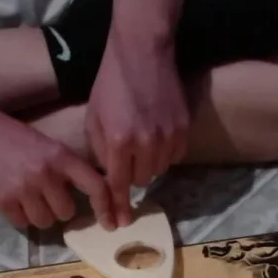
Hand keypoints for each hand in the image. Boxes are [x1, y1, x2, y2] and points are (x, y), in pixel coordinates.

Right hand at [0, 105, 110, 229]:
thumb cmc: (4, 134)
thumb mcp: (42, 144)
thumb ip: (62, 166)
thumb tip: (83, 194)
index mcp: (60, 155)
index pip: (96, 186)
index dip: (107, 207)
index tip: (113, 223)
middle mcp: (46, 173)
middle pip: (68, 212)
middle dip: (57, 208)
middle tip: (42, 195)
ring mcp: (24, 188)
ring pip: (46, 222)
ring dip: (38, 215)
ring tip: (23, 196)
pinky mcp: (2, 200)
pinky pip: (22, 223)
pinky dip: (18, 216)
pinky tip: (8, 199)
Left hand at [86, 32, 188, 227]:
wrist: (142, 53)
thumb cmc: (110, 84)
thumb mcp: (94, 117)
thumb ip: (100, 151)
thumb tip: (108, 178)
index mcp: (117, 140)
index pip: (117, 184)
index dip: (117, 206)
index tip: (118, 224)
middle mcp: (145, 142)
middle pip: (140, 180)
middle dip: (130, 173)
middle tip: (125, 156)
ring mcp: (168, 136)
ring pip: (158, 170)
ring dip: (148, 163)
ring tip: (140, 142)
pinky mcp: (183, 128)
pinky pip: (175, 156)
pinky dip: (165, 153)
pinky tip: (157, 136)